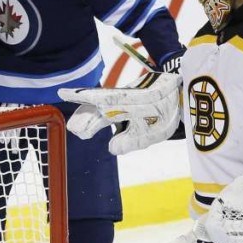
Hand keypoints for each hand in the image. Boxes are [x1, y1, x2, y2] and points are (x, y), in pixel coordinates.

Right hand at [59, 71, 181, 154]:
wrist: (180, 95)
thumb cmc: (166, 112)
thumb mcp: (152, 132)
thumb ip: (131, 141)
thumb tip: (111, 148)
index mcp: (127, 102)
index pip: (100, 98)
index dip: (81, 97)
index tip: (63, 93)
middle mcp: (121, 97)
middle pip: (95, 106)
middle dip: (84, 118)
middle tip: (77, 130)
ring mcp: (121, 98)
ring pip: (99, 107)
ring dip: (90, 119)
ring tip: (82, 131)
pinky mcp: (123, 101)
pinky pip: (107, 108)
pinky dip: (100, 117)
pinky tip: (96, 126)